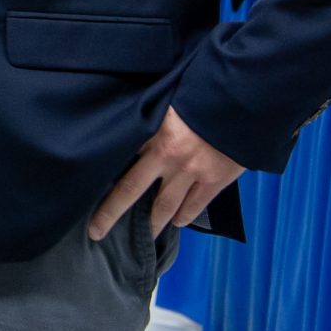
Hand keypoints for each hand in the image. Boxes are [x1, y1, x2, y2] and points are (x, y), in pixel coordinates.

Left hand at [88, 107, 245, 241]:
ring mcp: (192, 171)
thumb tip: (132, 126)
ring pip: (165, 205)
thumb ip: (150, 116)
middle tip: (97, 231)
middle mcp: (168, 156)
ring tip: (143, 235)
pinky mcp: (216, 180)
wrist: (244, 101)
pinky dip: (184, 216)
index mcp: (153, 132)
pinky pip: (195, 205)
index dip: (102, 176)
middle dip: (111, 213)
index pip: (120, 158)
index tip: (86, 189)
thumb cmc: (204, 94)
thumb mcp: (168, 101)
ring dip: (152, 223)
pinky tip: (177, 222)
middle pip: (131, 190)